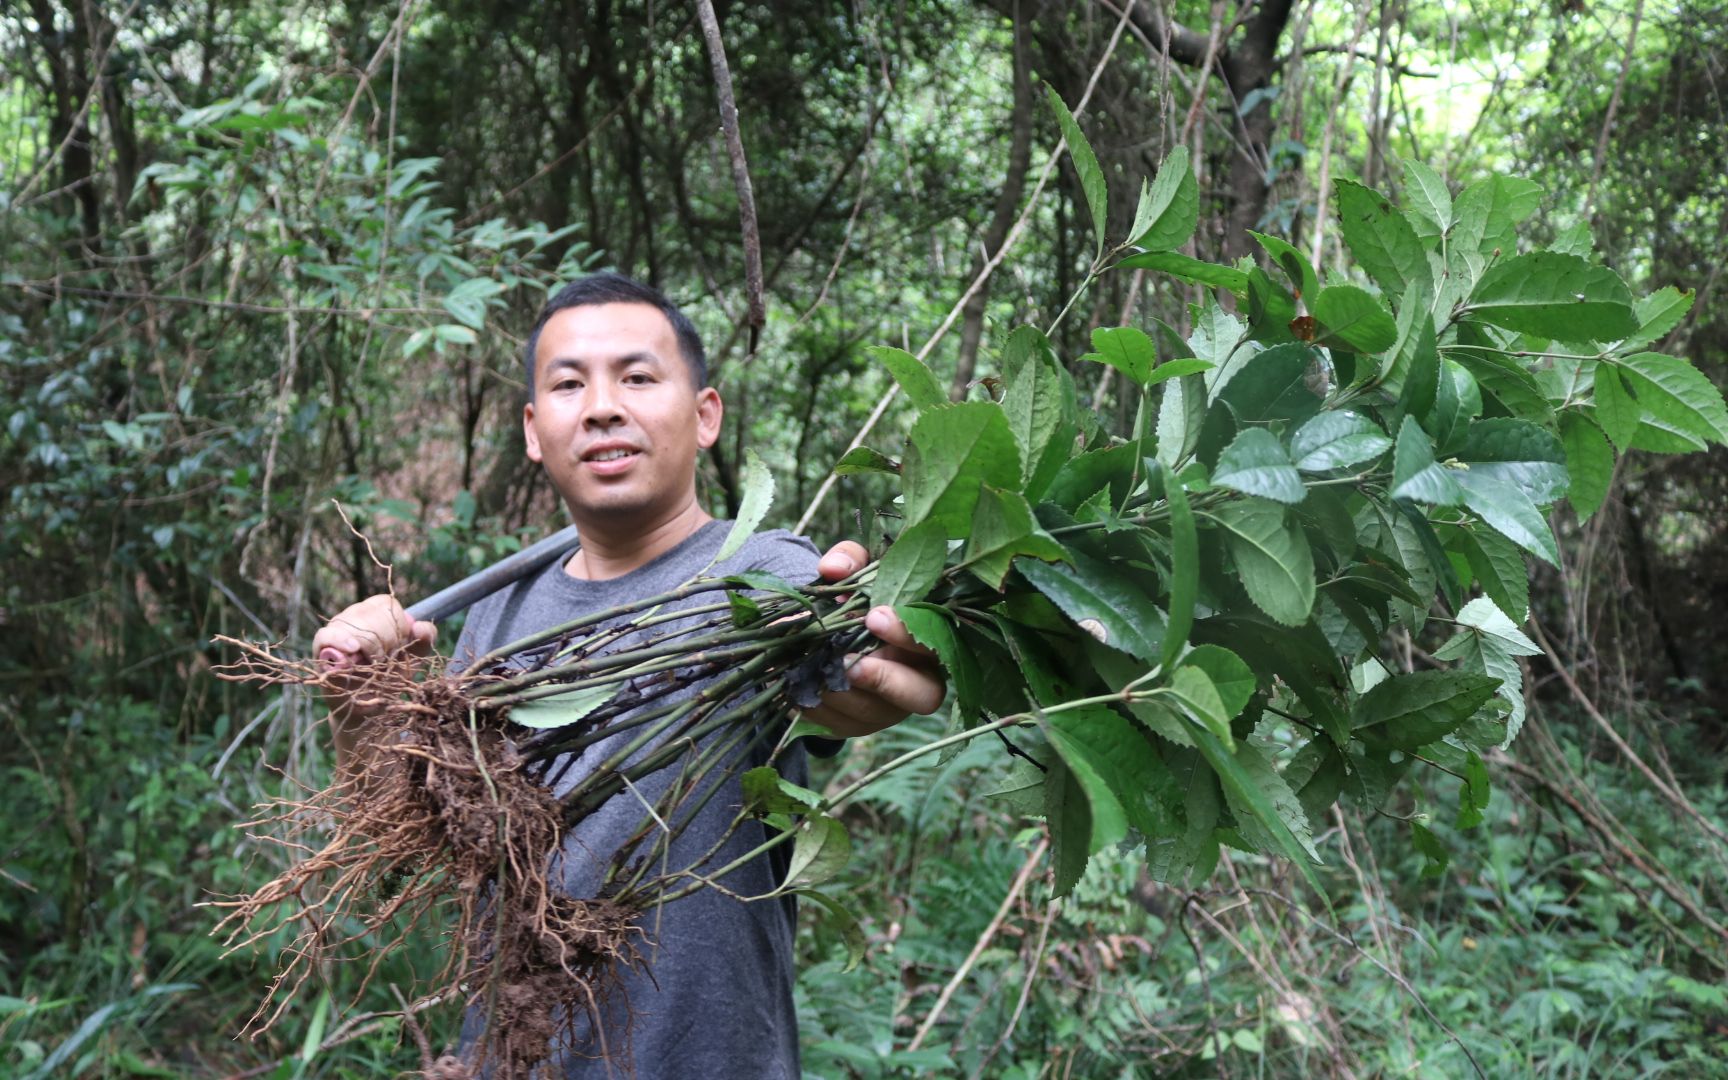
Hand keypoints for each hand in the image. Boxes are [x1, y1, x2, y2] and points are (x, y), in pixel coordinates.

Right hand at [312, 595, 436, 771]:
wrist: (371, 708)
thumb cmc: (391, 678)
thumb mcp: (413, 659)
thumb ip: (424, 640)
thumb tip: (420, 626)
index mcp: (377, 614)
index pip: (385, 605)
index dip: (395, 625)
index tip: (400, 648)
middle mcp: (354, 617)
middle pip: (368, 613)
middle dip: (383, 639)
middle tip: (385, 661)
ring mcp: (336, 631)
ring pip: (350, 622)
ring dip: (367, 644)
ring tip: (372, 664)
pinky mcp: (322, 649)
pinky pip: (326, 635)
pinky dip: (339, 640)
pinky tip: (352, 649)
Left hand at [799, 541, 945, 738]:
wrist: (829, 632)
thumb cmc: (859, 599)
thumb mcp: (859, 570)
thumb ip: (850, 559)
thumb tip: (832, 569)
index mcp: (929, 640)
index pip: (938, 643)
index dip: (908, 634)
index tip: (874, 616)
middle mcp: (919, 680)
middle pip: (923, 696)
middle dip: (885, 680)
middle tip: (850, 663)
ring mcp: (889, 709)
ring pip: (873, 713)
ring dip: (841, 693)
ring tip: (813, 668)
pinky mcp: (857, 725)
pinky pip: (839, 725)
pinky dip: (816, 706)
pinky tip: (798, 686)